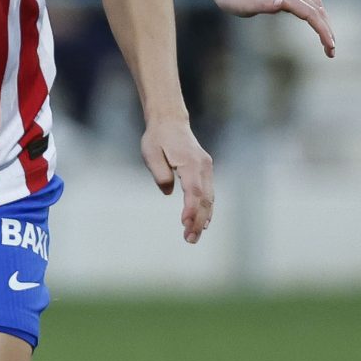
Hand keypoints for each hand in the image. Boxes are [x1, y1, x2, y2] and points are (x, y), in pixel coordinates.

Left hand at [141, 116, 214, 242]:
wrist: (170, 121)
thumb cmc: (158, 138)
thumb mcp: (151, 153)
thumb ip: (160, 173)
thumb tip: (168, 191)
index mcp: (189, 162)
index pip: (193, 190)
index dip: (191, 209)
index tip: (185, 224)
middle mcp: (202, 166)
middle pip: (204, 198)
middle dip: (198, 220)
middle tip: (189, 239)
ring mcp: (206, 168)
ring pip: (209, 197)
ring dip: (203, 218)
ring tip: (193, 237)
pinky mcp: (206, 171)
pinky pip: (209, 193)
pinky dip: (207, 209)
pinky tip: (203, 223)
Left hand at [204, 0, 335, 56]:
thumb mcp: (243, 5)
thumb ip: (264, 5)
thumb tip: (284, 2)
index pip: (311, 14)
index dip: (323, 31)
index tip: (330, 48)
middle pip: (317, 9)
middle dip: (327, 30)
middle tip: (331, 52)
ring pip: (314, 4)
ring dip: (324, 22)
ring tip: (326, 41)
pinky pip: (306, 1)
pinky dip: (316, 13)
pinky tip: (314, 23)